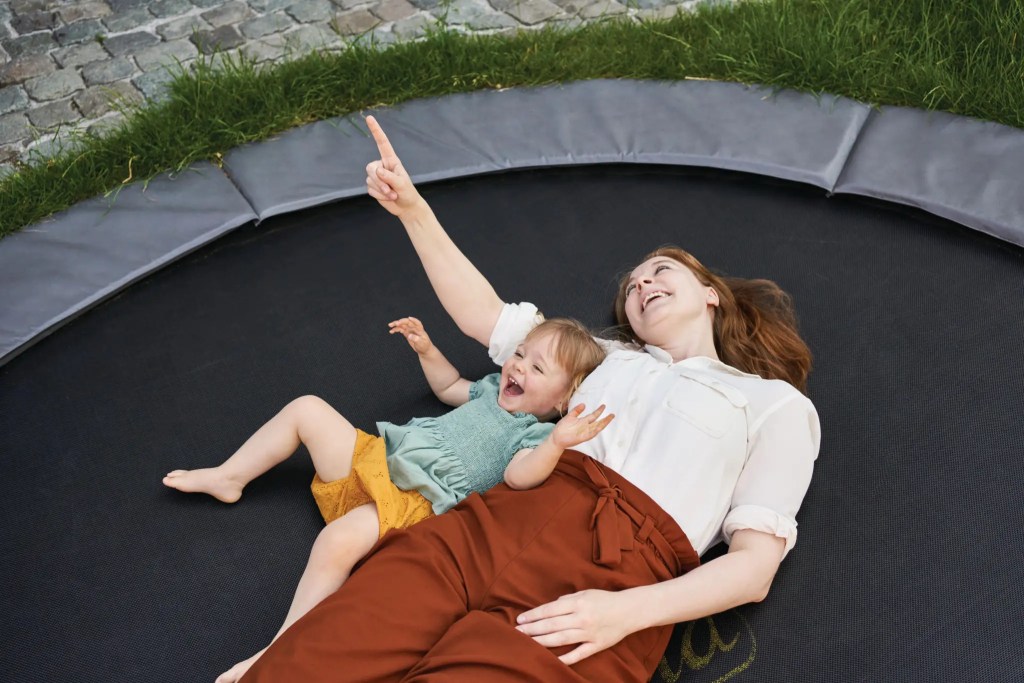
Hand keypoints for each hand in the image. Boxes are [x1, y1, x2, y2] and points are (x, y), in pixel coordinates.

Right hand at [365, 115, 422, 216]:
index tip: (369, 118)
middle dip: (379, 181)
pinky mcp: (373, 187)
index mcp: (391, 160)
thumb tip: (377, 170)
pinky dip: (379, 196)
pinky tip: (388, 198)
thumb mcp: (401, 184)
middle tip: (391, 191)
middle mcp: (382, 166)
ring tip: (392, 194)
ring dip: (381, 191)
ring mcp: (377, 176)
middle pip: (370, 168)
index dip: (376, 130)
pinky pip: (370, 190)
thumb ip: (390, 177)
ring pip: (370, 180)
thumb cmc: (407, 193)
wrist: (406, 207)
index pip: (382, 143)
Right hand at [388, 317, 432, 354]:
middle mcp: (414, 328)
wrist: (423, 350)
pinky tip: (391, 331)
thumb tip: (409, 335)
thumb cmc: (424, 346)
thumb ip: (416, 339)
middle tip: (396, 323)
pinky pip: (400, 329)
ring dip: (396, 324)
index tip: (409, 318)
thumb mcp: (421, 344)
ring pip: (402, 325)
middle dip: (401, 322)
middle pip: (407, 322)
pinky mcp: (407, 333)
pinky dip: (396, 329)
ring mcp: (410, 330)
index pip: (417, 323)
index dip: (414, 320)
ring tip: (390, 325)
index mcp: (420, 329)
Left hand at [516, 589, 637, 664]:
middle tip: (517, 633)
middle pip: (552, 625)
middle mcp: (582, 618)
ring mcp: (589, 633)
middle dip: (532, 629)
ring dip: (542, 641)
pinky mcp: (596, 646)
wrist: (629, 610)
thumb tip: (550, 607)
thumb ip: (566, 600)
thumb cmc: (604, 599)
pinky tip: (552, 659)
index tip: (520, 619)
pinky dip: (565, 658)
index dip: (533, 615)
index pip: (550, 610)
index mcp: (578, 603)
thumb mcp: (585, 593)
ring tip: (527, 642)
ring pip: (561, 639)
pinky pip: (578, 654)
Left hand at [551, 404, 613, 449]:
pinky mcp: (581, 438)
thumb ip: (576, 410)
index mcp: (583, 422)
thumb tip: (584, 404)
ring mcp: (584, 433)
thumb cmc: (562, 428)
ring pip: (596, 428)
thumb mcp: (570, 416)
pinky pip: (590, 434)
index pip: (593, 416)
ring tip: (609, 419)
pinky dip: (595, 431)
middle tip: (612, 414)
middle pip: (597, 422)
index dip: (599, 411)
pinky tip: (599, 427)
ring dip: (603, 424)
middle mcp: (585, 427)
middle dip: (605, 419)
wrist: (556, 438)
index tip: (604, 406)